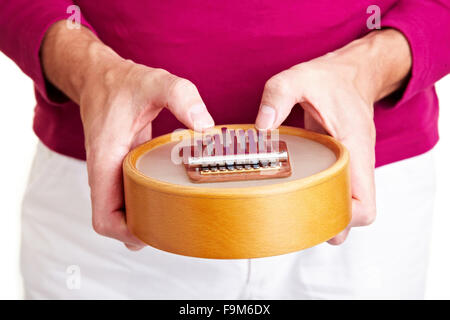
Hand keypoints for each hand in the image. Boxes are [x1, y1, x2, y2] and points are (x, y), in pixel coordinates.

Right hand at [41, 22, 213, 249]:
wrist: (100, 77)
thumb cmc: (122, 83)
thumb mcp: (156, 82)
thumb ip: (182, 97)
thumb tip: (206, 126)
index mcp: (105, 160)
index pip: (104, 217)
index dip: (126, 233)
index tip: (153, 231)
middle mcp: (105, 172)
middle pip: (115, 222)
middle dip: (141, 231)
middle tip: (176, 227)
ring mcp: (113, 172)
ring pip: (122, 211)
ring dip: (144, 219)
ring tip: (177, 217)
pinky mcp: (123, 168)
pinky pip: (130, 196)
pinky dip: (145, 203)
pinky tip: (170, 199)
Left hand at [255, 29, 410, 243]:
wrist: (350, 72)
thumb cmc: (330, 78)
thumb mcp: (299, 78)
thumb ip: (278, 97)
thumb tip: (262, 126)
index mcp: (356, 147)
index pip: (365, 202)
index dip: (346, 218)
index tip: (318, 215)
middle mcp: (358, 161)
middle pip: (356, 212)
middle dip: (331, 222)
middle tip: (298, 222)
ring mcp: (350, 163)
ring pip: (347, 203)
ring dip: (326, 212)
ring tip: (293, 214)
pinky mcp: (339, 161)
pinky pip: (336, 188)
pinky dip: (322, 198)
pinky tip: (296, 196)